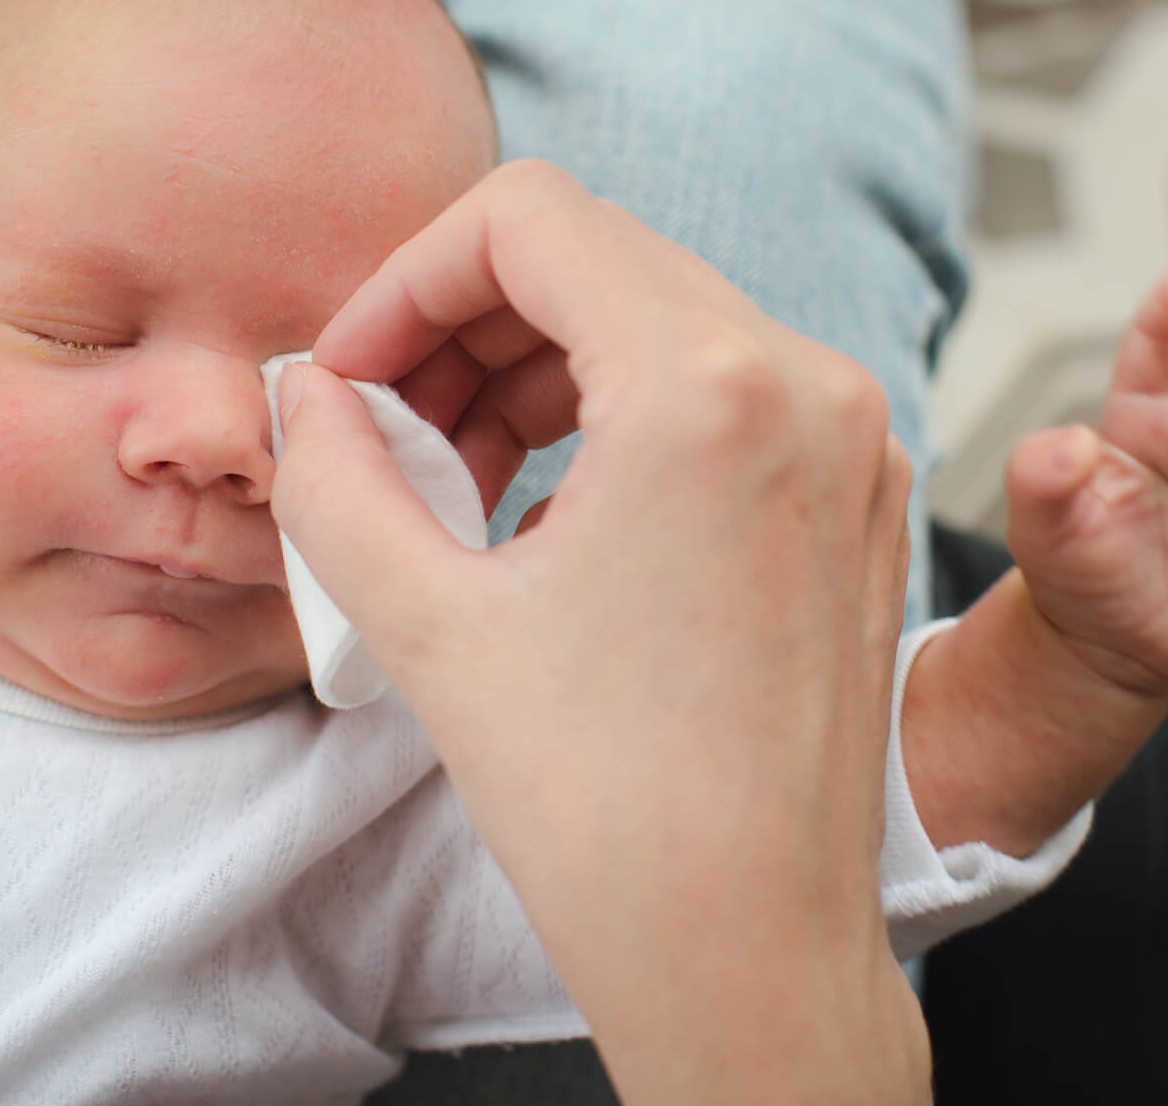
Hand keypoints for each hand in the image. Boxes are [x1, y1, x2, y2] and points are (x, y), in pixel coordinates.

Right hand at [271, 160, 927, 1105]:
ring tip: (455, 485)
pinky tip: (549, 515)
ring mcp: (853, 438)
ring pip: (661, 318)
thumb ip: (335, 475)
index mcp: (708, 386)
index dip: (407, 277)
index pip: (529, 217)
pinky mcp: (862, 494)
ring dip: (537, 372)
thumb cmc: (606, 809)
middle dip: (465, 329)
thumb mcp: (426, 621)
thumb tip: (306, 395)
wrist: (749, 951)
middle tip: (386, 435)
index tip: (351, 373)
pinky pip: (724, 390)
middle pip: (598, 258)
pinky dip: (620, 415)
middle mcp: (807, 383)